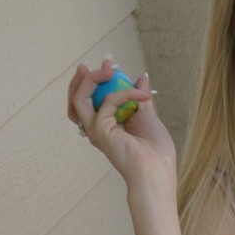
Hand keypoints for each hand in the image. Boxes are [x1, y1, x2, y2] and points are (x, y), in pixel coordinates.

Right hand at [67, 57, 175, 188]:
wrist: (157, 170)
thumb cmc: (155, 152)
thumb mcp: (147, 116)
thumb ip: (139, 96)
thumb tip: (140, 77)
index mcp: (106, 126)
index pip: (92, 99)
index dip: (97, 79)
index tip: (110, 64)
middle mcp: (96, 128)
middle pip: (76, 99)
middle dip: (85, 77)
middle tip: (103, 63)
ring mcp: (95, 130)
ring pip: (78, 98)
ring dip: (91, 79)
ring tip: (110, 70)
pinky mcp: (100, 130)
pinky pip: (108, 101)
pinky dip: (124, 92)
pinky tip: (141, 93)